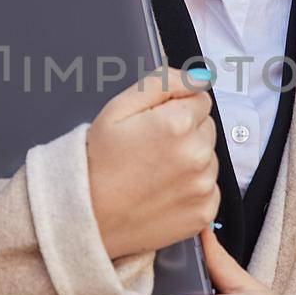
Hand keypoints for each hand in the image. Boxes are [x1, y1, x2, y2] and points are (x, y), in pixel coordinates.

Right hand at [86, 62, 219, 260]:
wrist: (86, 217)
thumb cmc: (97, 162)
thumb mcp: (117, 109)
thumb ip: (161, 84)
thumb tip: (198, 77)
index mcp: (177, 123)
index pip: (199, 98)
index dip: (174, 108)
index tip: (152, 125)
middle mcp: (197, 155)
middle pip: (207, 127)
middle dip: (185, 133)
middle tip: (150, 149)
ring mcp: (203, 187)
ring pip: (209, 158)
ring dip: (190, 160)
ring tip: (154, 172)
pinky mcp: (204, 213)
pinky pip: (209, 189)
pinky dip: (192, 189)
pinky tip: (163, 192)